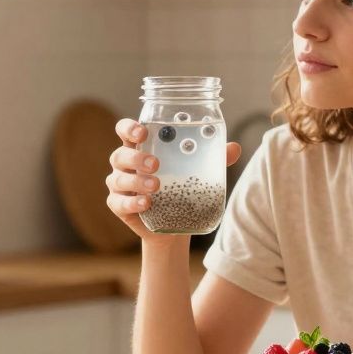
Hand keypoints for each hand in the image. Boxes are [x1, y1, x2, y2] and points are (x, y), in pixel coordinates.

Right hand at [106, 119, 240, 241]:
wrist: (174, 225)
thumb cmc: (181, 188)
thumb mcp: (197, 172)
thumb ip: (213, 158)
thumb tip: (235, 147)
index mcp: (141, 148)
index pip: (125, 130)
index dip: (129, 128)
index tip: (143, 131)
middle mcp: (126, 164)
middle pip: (120, 154)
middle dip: (136, 158)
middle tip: (156, 164)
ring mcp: (119, 185)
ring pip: (117, 179)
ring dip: (137, 181)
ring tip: (156, 186)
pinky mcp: (119, 206)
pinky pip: (119, 202)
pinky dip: (132, 202)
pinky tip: (146, 203)